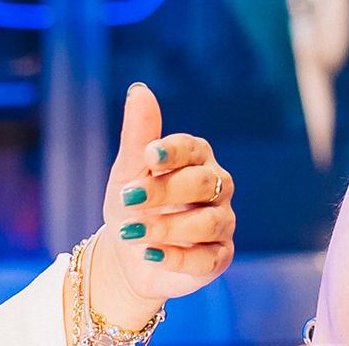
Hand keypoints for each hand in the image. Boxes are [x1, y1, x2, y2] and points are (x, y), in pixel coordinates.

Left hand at [83, 83, 236, 330]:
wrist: (127, 258)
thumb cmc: (132, 204)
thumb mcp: (128, 171)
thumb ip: (139, 135)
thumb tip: (139, 89)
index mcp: (197, 159)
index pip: (193, 148)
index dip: (174, 151)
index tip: (148, 154)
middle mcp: (216, 187)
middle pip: (203, 183)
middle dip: (165, 191)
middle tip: (128, 199)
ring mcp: (221, 223)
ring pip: (208, 222)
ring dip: (168, 227)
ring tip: (133, 233)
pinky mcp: (218, 257)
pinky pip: (208, 257)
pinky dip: (179, 257)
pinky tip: (151, 255)